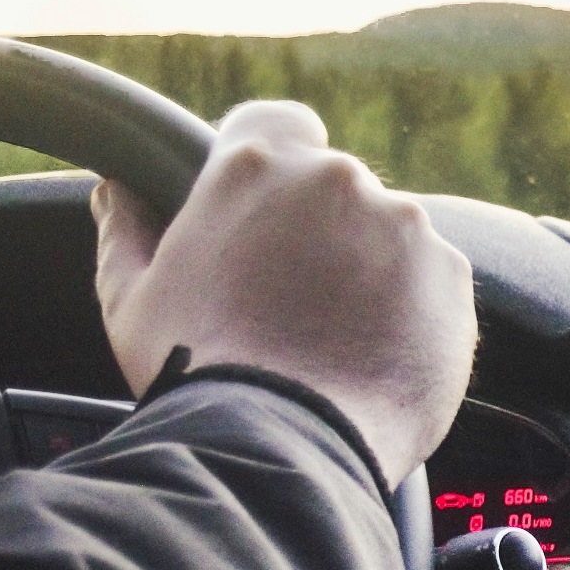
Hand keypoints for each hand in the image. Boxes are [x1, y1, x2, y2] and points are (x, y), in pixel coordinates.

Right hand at [92, 101, 476, 488]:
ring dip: (370, 270)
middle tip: (294, 299)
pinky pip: (433, 283)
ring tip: (336, 340)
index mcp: (257, 166)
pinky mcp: (452, 279)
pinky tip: (375, 357)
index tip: (270, 210)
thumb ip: (128, 232)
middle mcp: (340, 180)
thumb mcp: (132, 300)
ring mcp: (406, 227)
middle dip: (322, 230)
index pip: (280, 123)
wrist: (283, 447)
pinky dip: (413, 310)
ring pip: (391, 235)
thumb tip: (117, 192)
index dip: (276, 164)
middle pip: (338, 187)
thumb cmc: (194, 372)